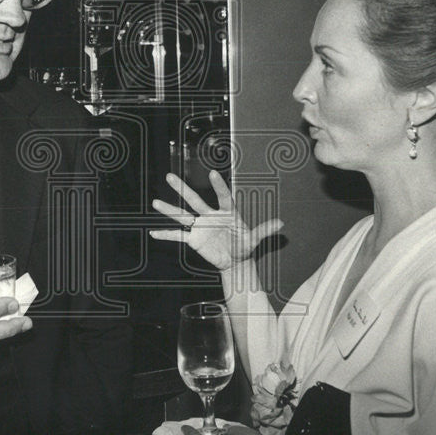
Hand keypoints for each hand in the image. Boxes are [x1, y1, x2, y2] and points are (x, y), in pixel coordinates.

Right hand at [150, 171, 282, 271]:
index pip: (222, 196)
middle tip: (169, 177)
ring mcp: (200, 227)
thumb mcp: (254, 240)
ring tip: (155, 202)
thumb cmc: (244, 246)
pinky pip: (178, 236)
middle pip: (194, 200)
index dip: (218, 185)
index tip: (212, 173)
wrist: (234, 261)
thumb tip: (281, 223)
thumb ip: (264, 230)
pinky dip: (166, 235)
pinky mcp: (194, 240)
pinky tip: (153, 233)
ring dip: (169, 209)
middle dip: (182, 189)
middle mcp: (210, 216)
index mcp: (227, 212)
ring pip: (182, 215)